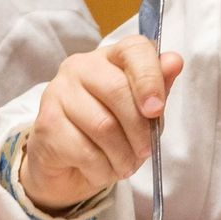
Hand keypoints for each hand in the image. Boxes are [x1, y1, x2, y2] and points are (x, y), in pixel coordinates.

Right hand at [20, 36, 182, 214]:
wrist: (67, 164)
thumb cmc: (112, 131)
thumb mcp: (142, 111)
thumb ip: (158, 87)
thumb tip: (174, 62)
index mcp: (111, 56)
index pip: (134, 49)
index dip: (149, 78)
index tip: (156, 110)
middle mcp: (80, 67)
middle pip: (118, 90)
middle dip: (139, 129)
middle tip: (146, 151)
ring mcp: (58, 92)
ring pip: (102, 125)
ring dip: (122, 155)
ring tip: (125, 165)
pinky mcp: (45, 123)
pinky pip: (84, 150)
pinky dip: (101, 169)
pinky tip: (102, 170)